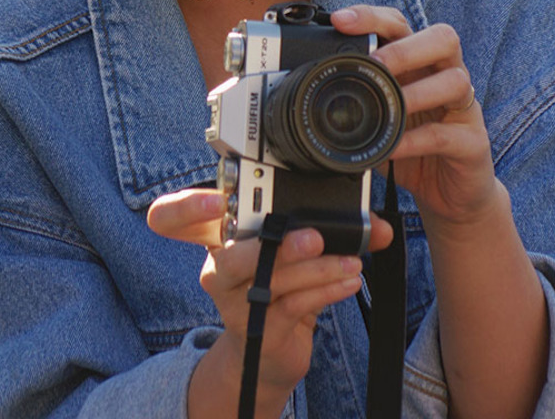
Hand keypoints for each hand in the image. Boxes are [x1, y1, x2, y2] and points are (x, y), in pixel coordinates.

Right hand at [147, 189, 392, 411]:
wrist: (269, 352)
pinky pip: (292, 306)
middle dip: (276, 247)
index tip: (216, 202)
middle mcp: (218, 267)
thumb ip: (325, 227)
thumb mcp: (288, 249)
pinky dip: (326, 291)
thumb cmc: (278, 285)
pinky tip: (348, 281)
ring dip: (319, 269)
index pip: (175, 217)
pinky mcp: (256, 330)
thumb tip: (379, 225)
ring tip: (351, 261)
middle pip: (231, 256)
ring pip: (273, 280)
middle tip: (314, 237)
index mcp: (216, 235)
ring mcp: (234, 302)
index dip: (187, 208)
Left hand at [331, 5, 497, 229]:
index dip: (373, 16)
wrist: (450, 191)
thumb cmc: (413, 145)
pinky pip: (447, 134)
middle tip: (376, 62)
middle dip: (406, 47)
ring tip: (391, 107)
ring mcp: (464, 108)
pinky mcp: (473, 142)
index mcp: (420, 62)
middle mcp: (446, 75)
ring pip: (456, 80)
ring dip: (417, 92)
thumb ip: (357, 98)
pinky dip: (417, 139)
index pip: (402, 24)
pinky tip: (395, 147)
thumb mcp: (380, 117)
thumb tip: (308, 86)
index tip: (341, 19)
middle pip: (443, 38)